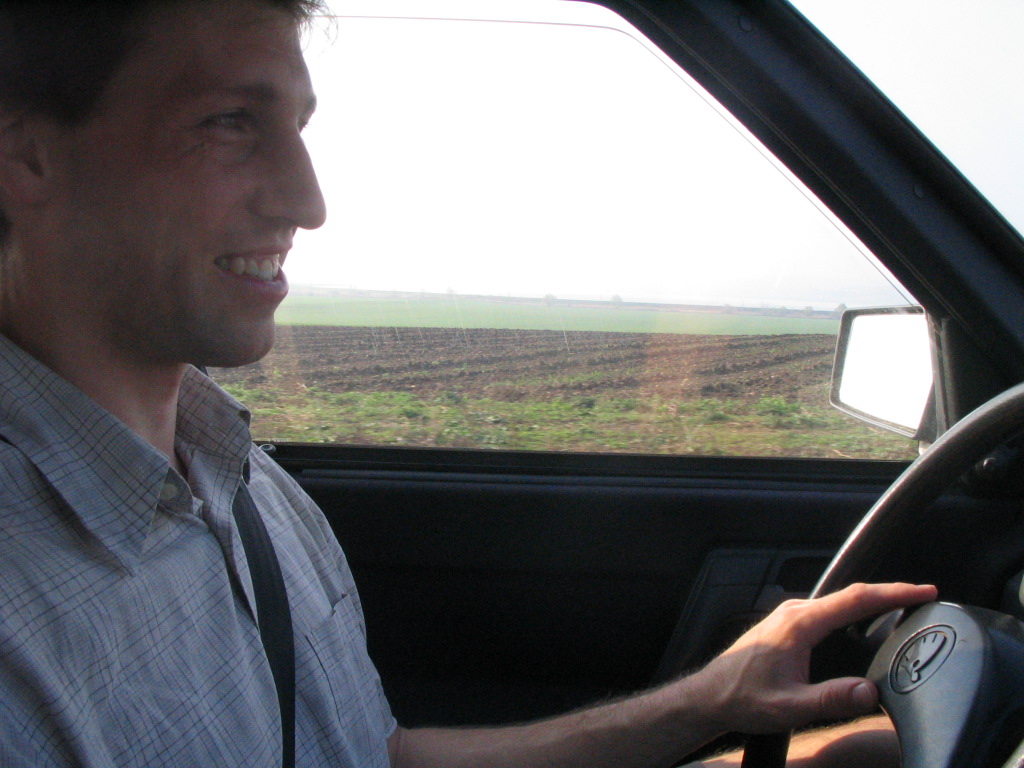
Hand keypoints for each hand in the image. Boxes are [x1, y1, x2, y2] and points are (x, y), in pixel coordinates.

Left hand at [692, 582, 936, 735]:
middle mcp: (794, 613)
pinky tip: (864, 624)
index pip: (855, 599)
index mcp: (799, 624)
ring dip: (870, 602)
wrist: (710, 696)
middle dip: (889, 593)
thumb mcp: (789, 707)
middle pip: (851, 595)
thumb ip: (830, 700)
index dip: (893, 593)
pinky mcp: (786, 626)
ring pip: (838, 602)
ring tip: (902, 607)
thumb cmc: (744, 699)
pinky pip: (827, 611)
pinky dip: (851, 612)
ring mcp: (789, 617)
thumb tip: (869, 692)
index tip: (923, 589)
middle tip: (923, 596)